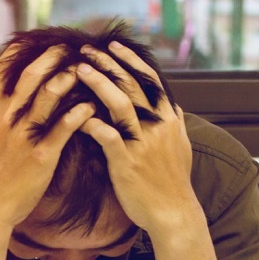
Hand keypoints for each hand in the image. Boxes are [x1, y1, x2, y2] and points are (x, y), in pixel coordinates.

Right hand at [0, 44, 94, 230]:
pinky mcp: (42, 154)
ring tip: (83, 70)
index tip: (31, 42)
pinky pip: (65, 127)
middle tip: (67, 48)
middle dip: (51, 57)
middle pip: (30, 76)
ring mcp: (24, 136)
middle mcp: (6, 119)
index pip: (2, 71)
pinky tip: (90, 105)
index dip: (18, 52)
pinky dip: (79, 112)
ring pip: (49, 96)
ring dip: (68, 78)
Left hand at [77, 41, 197, 237]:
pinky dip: (92, 122)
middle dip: (109, 64)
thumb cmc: (173, 182)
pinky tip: (76, 113)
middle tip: (87, 50)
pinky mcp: (127, 161)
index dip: (131, 61)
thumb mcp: (182, 147)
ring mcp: (142, 143)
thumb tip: (174, 105)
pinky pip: (107, 135)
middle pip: (132, 85)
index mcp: (168, 119)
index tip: (114, 46)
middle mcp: (157, 126)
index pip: (150, 80)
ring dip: (99, 83)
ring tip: (80, 69)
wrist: (173, 213)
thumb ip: (176, 123)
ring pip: (121, 104)